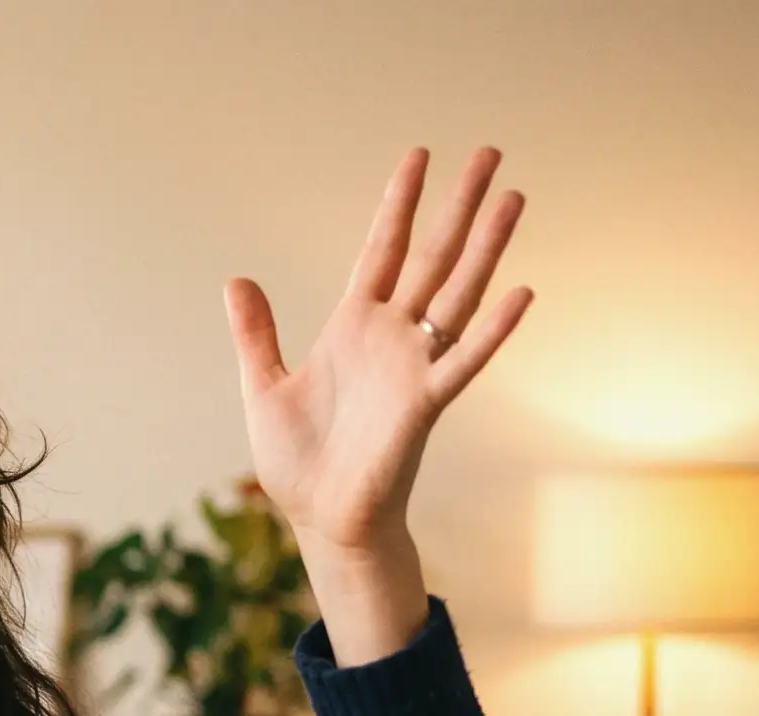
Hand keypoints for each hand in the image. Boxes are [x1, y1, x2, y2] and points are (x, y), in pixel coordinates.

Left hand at [224, 148, 530, 662]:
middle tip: (490, 152)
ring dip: (486, 248)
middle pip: (432, 258)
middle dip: (458, 206)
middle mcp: (390, 339)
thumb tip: (236, 280)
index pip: (382, 251)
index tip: (419, 156)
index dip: (398, 205)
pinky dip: (494, 330)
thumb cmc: (298, 463)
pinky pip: (463, 360)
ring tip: (513, 197)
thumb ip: (256, 335)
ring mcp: (412, 367)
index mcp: (352, 328)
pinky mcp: (424, 405)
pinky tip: (522, 292)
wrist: (320, 519)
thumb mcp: (263, 388)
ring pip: (458, 295)